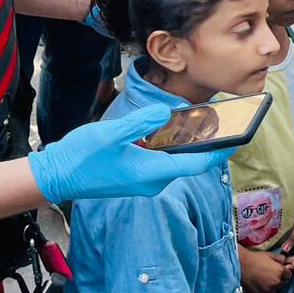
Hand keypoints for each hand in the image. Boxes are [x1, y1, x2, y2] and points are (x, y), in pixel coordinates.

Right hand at [27, 103, 232, 203]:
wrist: (55, 176)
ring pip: (174, 161)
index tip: (238, 138)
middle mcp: (152, 180)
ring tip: (201, 120)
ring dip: (187, 143)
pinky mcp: (134, 176)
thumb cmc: (81, 157)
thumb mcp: (110, 134)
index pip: (196, 164)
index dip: (219, 151)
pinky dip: (170, 147)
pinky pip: (160, 161)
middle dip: (207, 143)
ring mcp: (142, 180)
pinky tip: (169, 128)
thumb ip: (140, 122)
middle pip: (189, 162)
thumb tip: (166, 112)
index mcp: (152, 172)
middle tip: (223, 120)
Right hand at [239, 246, 291, 292]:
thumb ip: (281, 258)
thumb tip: (286, 261)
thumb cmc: (255, 258)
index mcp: (280, 271)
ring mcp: (269, 289)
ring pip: (275, 290)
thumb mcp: (270, 255)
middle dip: (279, 279)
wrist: (241, 265)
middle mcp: (276, 282)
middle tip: (270, 274)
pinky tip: (261, 285)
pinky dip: (266, 292)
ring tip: (264, 280)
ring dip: (272, 286)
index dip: (285, 273)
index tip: (280, 271)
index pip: (288, 275)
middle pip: (283, 283)